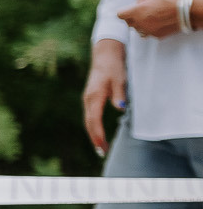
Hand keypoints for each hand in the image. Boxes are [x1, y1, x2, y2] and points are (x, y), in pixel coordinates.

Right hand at [84, 38, 127, 155]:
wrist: (105, 55)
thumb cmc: (113, 67)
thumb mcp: (119, 79)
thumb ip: (119, 94)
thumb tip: (120, 108)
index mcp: (94, 96)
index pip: (94, 120)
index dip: (98, 134)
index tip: (102, 146)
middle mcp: (88, 99)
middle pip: (89, 123)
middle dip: (95, 138)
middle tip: (102, 152)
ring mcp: (88, 99)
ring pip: (88, 121)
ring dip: (94, 134)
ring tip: (100, 146)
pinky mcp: (90, 98)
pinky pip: (90, 116)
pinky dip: (93, 126)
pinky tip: (98, 132)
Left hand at [116, 0, 189, 40]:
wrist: (187, 10)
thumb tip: (138, 2)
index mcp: (137, 11)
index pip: (120, 14)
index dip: (124, 11)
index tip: (129, 9)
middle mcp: (140, 23)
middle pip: (129, 23)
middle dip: (132, 17)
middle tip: (141, 12)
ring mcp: (149, 31)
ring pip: (138, 30)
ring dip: (141, 24)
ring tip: (150, 17)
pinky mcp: (157, 35)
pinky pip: (149, 33)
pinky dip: (151, 29)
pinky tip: (158, 22)